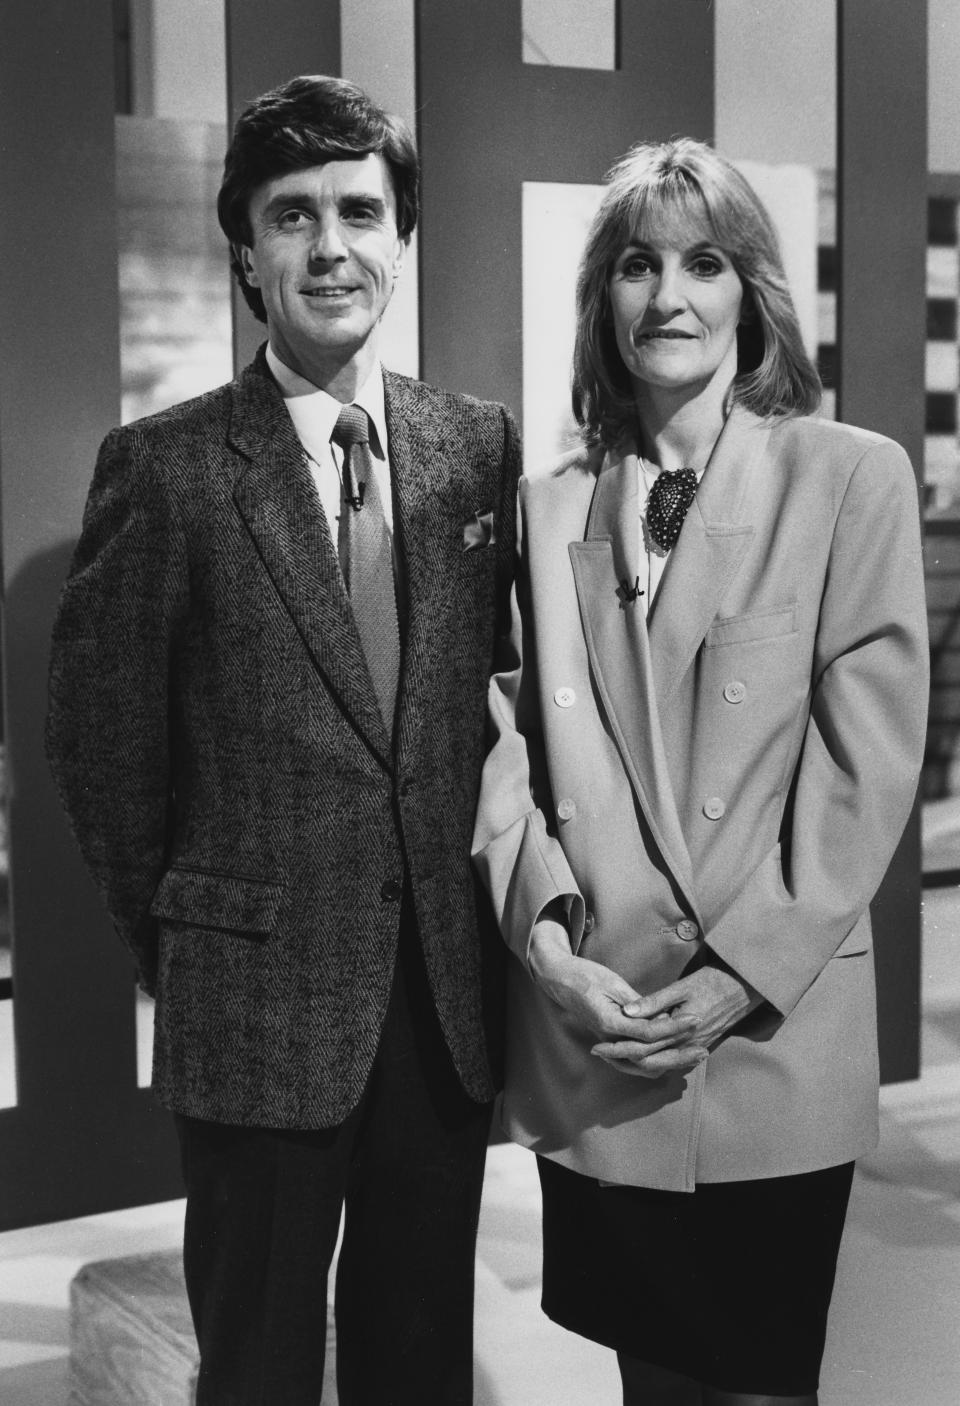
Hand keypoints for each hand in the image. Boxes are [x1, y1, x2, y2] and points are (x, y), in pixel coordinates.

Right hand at [528, 919, 702, 1076]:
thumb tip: (661, 1016)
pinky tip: (672, 1056)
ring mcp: (609, 1044)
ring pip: (643, 1066)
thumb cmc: (585, 976)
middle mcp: (609, 1040)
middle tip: (704, 1051)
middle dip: (679, 1054)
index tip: (695, 1020)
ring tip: (693, 1056)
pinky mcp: (612, 1042)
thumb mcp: (613, 983)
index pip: (649, 1033)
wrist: (560, 981)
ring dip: (670, 1062)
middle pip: (650, 1057)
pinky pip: (636, 1060)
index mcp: (609, 1023)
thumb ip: (637, 1003)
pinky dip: (656, 1061)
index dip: (675, 1027)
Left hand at [591, 963, 760, 1076]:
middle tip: (598, 1053)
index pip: (643, 1049)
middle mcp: (688, 1046)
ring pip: (660, 1066)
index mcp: (681, 1032)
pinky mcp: (700, 1046)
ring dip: (636, 1064)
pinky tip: (640, 1054)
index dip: (618, 1049)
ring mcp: (696, 1049)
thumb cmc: (712, 981)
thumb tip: (627, 1012)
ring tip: (613, 1056)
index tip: (597, 1045)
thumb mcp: (681, 987)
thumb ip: (654, 1002)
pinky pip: (672, 1061)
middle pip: (648, 1063)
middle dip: (622, 1060)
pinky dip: (654, 1060)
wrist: (744, 987)